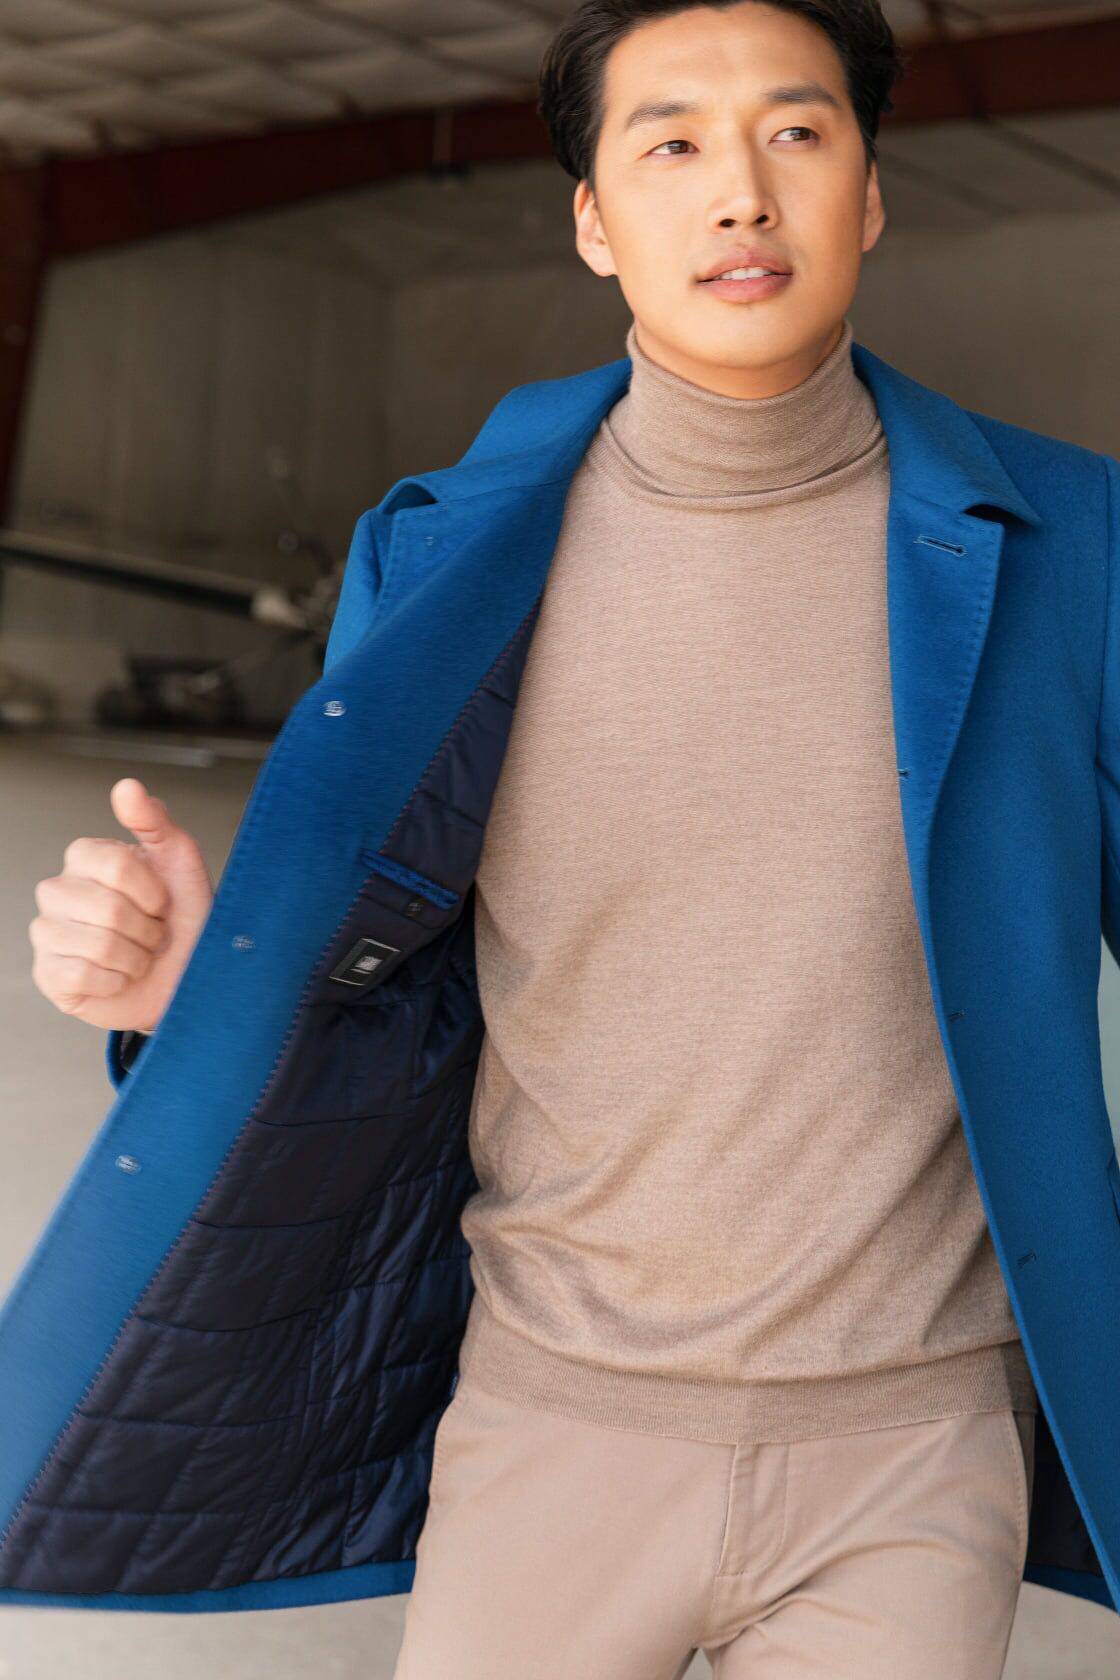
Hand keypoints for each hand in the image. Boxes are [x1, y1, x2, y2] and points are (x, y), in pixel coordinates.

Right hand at [29, 777, 213, 1032]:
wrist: (184, 976)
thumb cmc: (181, 918)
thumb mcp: (180, 863)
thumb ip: (155, 821)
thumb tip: (127, 786)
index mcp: (84, 857)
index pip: (117, 865)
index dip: (152, 892)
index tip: (162, 903)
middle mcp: (57, 890)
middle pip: (108, 909)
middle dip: (147, 930)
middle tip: (154, 935)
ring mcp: (47, 932)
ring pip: (98, 945)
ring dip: (136, 959)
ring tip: (139, 956)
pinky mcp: (48, 975)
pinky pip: (83, 976)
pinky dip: (117, 981)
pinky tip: (120, 977)